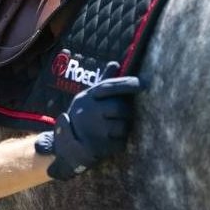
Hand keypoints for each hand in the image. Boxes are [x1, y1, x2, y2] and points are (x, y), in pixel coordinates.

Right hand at [35, 62, 140, 179]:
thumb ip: (104, 82)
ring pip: (123, 126)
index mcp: (87, 97)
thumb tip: (116, 63)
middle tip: (123, 115)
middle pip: (120, 107)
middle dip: (126, 112)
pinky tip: (110, 140)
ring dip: (123, 128)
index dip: (126, 84)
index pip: (109, 86)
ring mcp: (93, 130)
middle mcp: (88, 112)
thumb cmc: (85, 116)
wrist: (67, 144)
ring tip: (113, 129)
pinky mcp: (98, 146)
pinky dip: (120, 142)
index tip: (142, 83)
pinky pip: (121, 142)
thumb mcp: (89, 97)